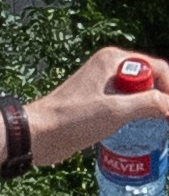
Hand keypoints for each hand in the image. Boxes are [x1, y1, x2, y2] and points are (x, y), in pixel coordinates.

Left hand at [7, 50, 168, 172]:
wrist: (38, 135)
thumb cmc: (71, 119)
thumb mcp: (115, 111)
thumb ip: (149, 104)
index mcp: (113, 60)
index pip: (158, 68)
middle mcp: (109, 68)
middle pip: (151, 80)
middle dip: (163, 98)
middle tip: (166, 120)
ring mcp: (102, 85)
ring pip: (139, 93)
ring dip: (151, 108)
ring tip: (161, 126)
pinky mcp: (97, 103)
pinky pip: (127, 105)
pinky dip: (138, 114)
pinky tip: (143, 129)